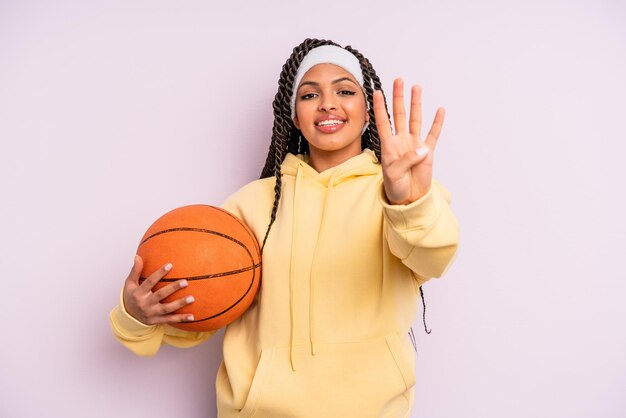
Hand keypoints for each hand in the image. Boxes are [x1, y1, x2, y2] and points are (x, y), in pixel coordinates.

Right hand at [122, 255, 194, 324]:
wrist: (128, 316)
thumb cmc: (131, 296)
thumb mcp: (130, 284)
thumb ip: (135, 271)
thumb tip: (138, 256)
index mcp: (138, 293)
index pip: (150, 282)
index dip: (159, 273)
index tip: (170, 265)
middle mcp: (145, 304)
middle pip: (160, 295)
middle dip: (173, 288)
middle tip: (186, 281)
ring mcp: (151, 313)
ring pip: (167, 308)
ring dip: (180, 304)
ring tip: (192, 298)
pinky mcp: (156, 321)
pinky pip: (170, 320)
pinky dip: (181, 319)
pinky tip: (192, 317)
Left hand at [373, 79, 444, 204]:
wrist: (408, 198)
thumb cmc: (395, 186)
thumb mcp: (394, 174)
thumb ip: (406, 160)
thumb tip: (422, 149)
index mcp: (389, 145)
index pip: (383, 122)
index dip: (380, 108)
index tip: (377, 92)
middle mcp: (401, 141)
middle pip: (400, 115)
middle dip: (399, 97)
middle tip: (398, 80)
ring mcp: (415, 145)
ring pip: (415, 119)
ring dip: (416, 104)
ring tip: (416, 88)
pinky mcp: (428, 153)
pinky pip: (433, 135)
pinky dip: (437, 123)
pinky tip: (439, 110)